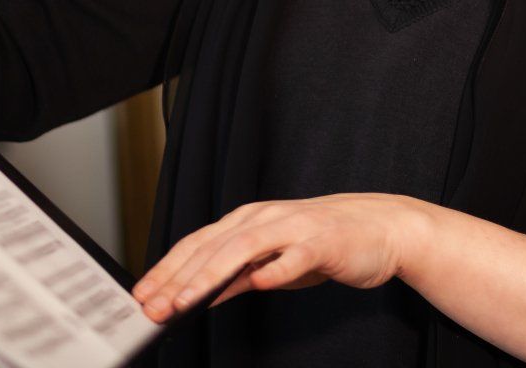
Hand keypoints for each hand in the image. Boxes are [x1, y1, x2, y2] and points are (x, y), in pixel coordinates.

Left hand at [131, 194, 429, 321]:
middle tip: (153, 306)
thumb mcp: (274, 262)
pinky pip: (295, 256)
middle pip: (213, 247)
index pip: (198, 244)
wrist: (383, 229)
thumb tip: (200, 296)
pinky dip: (275, 270)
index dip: (167, 269)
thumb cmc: (327, 244)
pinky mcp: (323, 241)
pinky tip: (256, 285)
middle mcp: (267, 218)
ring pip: (243, 248)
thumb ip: (239, 276)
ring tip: (186, 301)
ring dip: (211, 275)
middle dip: (178, 279)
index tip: (142, 296)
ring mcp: (294, 227)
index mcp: (251, 220)